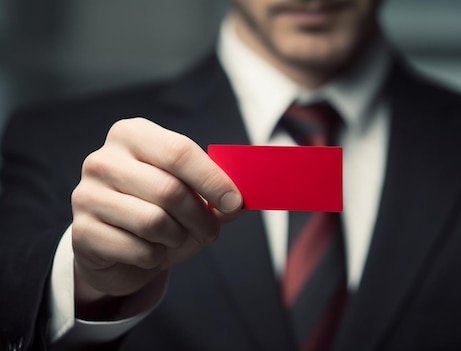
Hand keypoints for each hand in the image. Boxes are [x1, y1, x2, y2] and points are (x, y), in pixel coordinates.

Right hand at [71, 118, 242, 315]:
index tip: (235, 201)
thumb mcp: (191, 196)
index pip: (179, 151)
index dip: (212, 179)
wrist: (116, 248)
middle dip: (201, 217)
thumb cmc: (159, 211)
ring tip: (177, 238)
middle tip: (211, 231)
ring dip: (178, 237)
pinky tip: (149, 251)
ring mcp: (86, 194)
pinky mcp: (82, 232)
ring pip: (154, 221)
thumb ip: (219, 193)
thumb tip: (247, 198)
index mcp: (133, 135)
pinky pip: (137, 249)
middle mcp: (103, 159)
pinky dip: (154, 256)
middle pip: (170, 189)